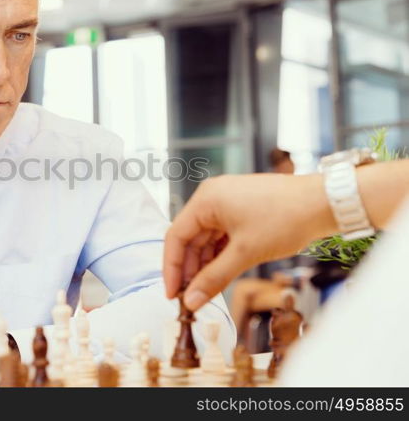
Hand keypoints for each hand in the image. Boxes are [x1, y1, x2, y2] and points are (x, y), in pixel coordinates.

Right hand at [163, 173, 335, 310]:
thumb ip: (214, 278)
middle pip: (190, 238)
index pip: (176, 236)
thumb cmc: (285, 219)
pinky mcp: (242, 207)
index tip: (173, 295)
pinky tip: (221, 273)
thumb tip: (191, 301)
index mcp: (206, 200)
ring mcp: (228, 200)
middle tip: (191, 298)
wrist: (325, 203)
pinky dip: (220, 254)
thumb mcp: (245, 253)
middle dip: (190, 269)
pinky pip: (222, 234)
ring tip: (206, 290)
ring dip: (205, 264)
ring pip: (207, 238)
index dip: (172, 268)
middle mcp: (212, 196)